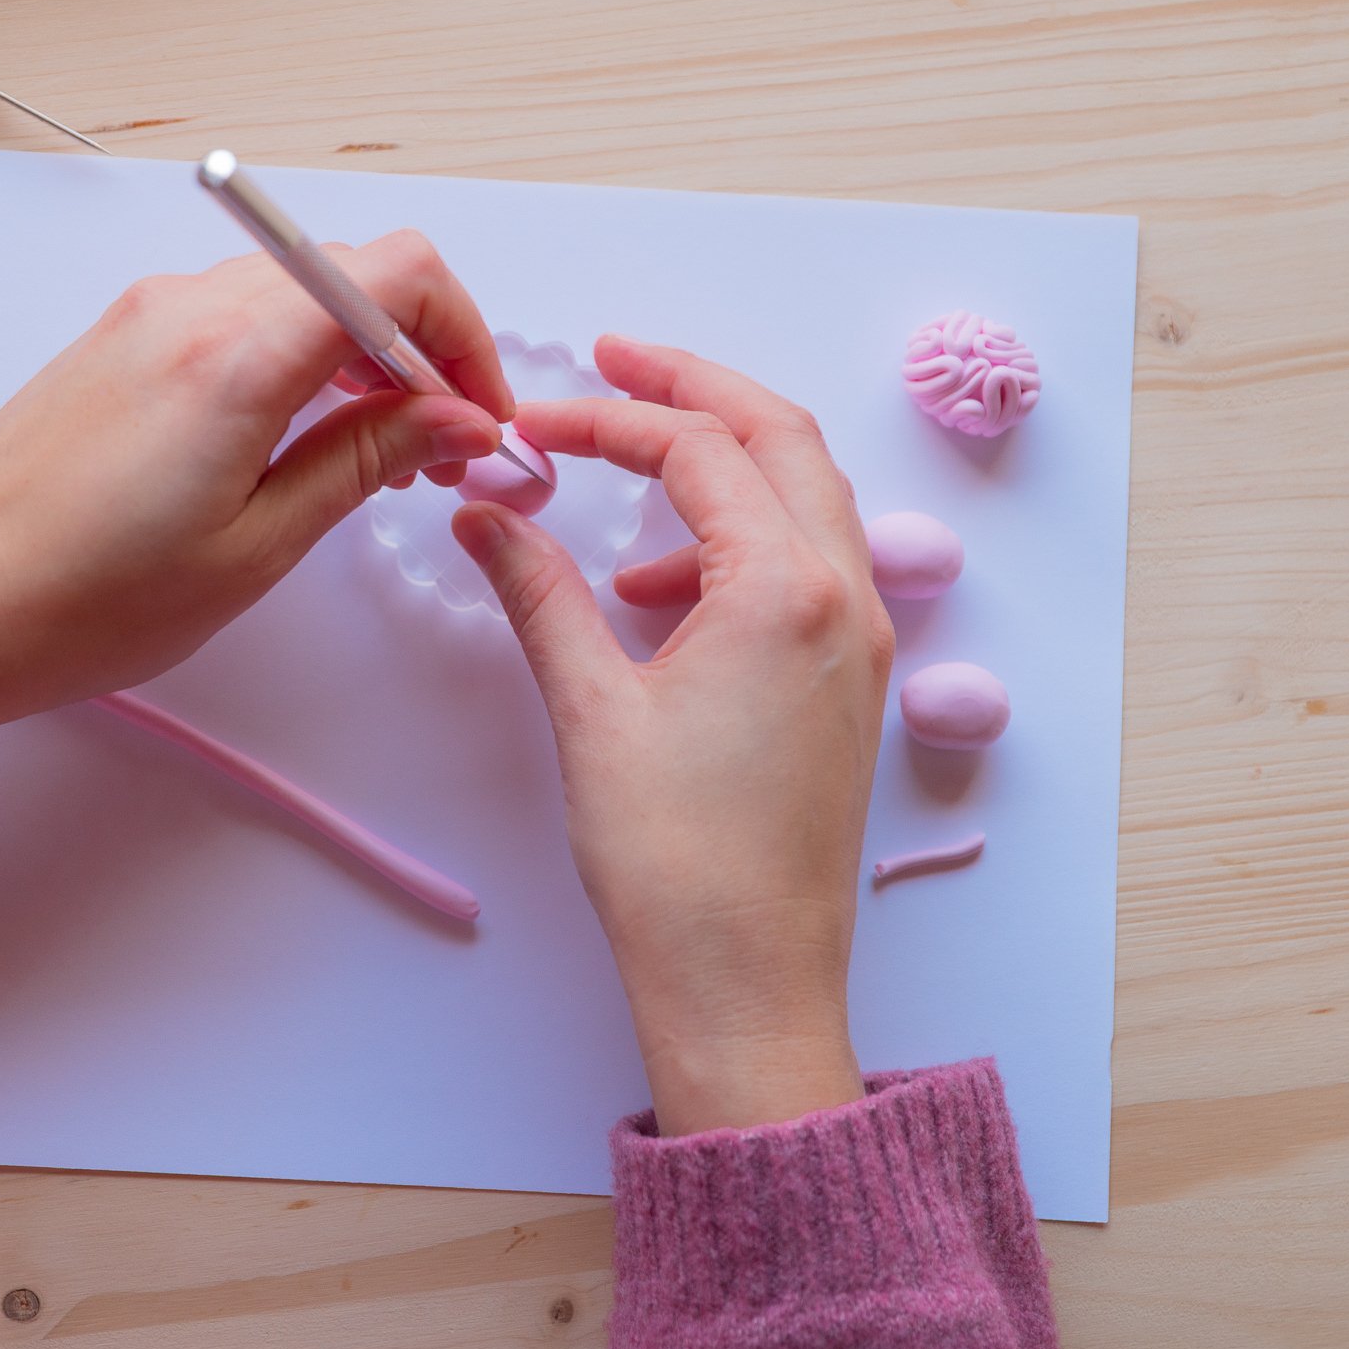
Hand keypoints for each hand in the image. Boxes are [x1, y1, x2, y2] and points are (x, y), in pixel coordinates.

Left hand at [0, 232, 509, 926]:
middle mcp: (191, 304)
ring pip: (300, 290)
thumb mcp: (257, 547)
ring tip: (380, 456)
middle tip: (445, 449)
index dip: (464, 338)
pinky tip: (301, 440)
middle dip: (422, 349)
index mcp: (237, 351)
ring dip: (361, 354)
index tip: (478, 418)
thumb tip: (451, 419)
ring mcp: (147, 313)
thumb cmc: (80, 602)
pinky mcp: (119, 338)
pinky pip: (241, 314)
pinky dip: (298, 358)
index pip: (399, 272)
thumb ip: (366, 459)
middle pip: (356, 272)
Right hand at [451, 336, 892, 1135]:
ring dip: (722, 461)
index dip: (608, 418)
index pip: (698, 451)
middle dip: (693, 390)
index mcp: (788, 590)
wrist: (748, 986)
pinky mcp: (850, 684)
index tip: (534, 424)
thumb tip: (487, 514)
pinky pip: (809, 563)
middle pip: (780, 438)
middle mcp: (847, 599)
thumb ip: (538, 594)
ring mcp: (861, 642)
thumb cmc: (675, 865)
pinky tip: (655, 592)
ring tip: (624, 473)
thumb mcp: (591, 710)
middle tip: (613, 361)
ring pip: (805, 495)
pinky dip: (739, 538)